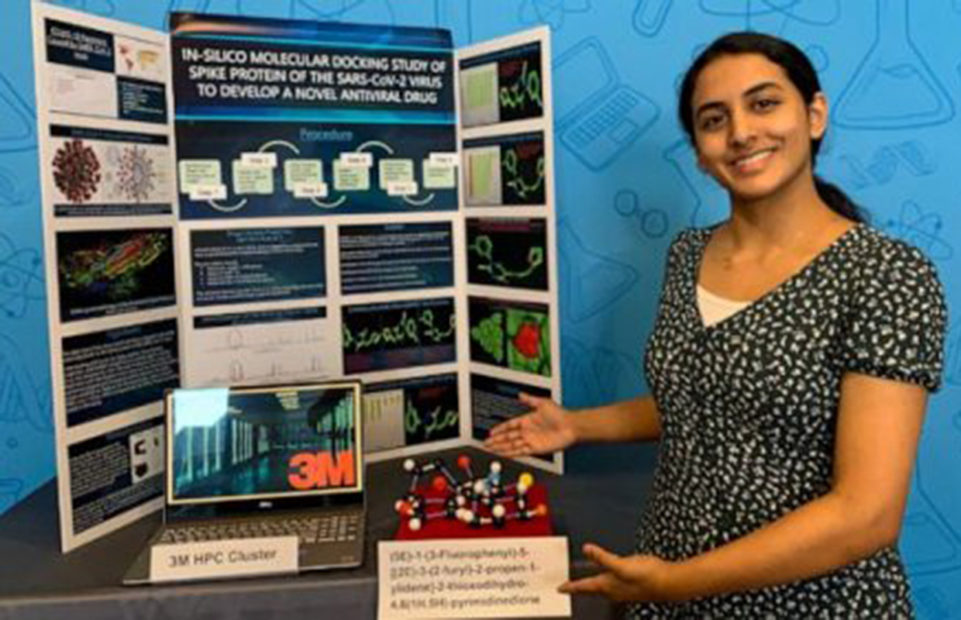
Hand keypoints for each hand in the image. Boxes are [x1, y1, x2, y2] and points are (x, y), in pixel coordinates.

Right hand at [483, 393, 576, 456]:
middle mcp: (528, 431)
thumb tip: (521, 394)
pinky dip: (511, 453)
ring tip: (491, 450)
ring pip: (511, 445)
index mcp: (527, 420)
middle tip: (485, 444)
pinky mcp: (535, 449)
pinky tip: (504, 454)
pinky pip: (520, 452)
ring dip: (501, 448)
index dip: (500, 429)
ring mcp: (531, 441)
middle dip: (496, 441)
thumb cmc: (560, 414)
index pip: (509, 426)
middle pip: (507, 437)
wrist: (571, 426)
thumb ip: (530, 400)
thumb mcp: (543, 403)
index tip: (491, 433)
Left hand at [558, 544, 677, 602]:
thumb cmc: (647, 575)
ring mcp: (623, 589)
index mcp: (607, 585)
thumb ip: (603, 557)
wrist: (670, 583)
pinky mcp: (632, 585)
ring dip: (591, 585)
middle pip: (591, 590)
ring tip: (584, 584)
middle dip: (579, 588)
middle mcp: (613, 590)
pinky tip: (609, 574)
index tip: (559, 588)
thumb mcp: (621, 564)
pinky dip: (605, 579)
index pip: (584, 587)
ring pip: (602, 588)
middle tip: (568, 587)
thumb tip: (586, 549)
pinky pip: (612, 583)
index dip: (571, 586)